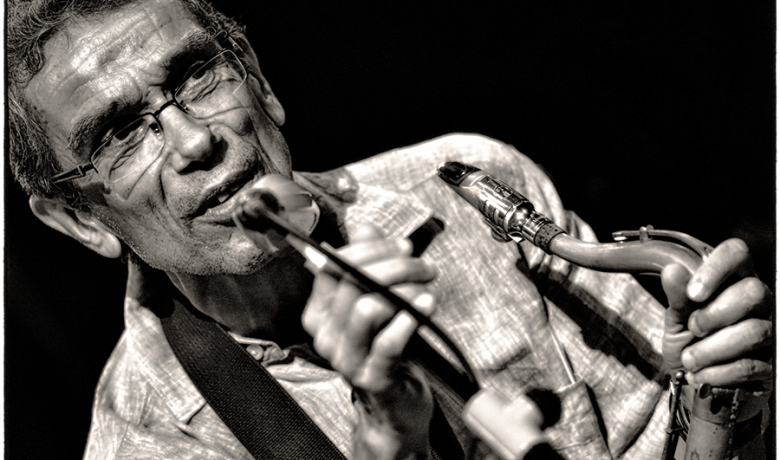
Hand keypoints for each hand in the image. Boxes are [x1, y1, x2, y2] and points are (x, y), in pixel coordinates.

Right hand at [301, 224, 436, 458]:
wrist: (395, 403)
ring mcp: (345, 358)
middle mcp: (326, 335)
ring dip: (404, 290)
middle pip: (354, 281)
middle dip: (396, 265)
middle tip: (424, 267)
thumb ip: (368, 263)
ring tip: (426, 290)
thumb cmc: (388, 349)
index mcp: (319, 312)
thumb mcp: (377, 301)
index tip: (402, 246)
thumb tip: (363, 227)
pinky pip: (387, 341)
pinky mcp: (371, 377)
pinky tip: (428, 306)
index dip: (371, 248)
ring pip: (368, 307)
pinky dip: (411, 318)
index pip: (335, 264)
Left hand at [662, 238, 771, 391]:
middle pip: (754, 292)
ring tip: (689, 358)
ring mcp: (768, 332)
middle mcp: (758, 302)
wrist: (694, 382)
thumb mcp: (676, 317)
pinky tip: (701, 374)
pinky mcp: (769, 364)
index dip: (715, 268)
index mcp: (733, 280)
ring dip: (710, 349)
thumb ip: (677, 296)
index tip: (693, 293)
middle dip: (715, 314)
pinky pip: (749, 366)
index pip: (737, 254)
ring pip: (753, 332)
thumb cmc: (688, 341)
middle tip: (693, 328)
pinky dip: (717, 372)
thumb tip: (672, 271)